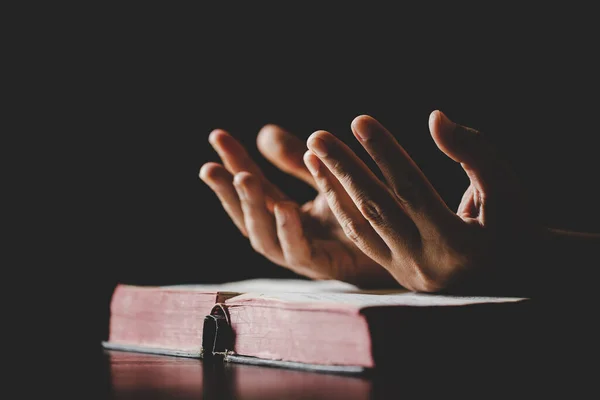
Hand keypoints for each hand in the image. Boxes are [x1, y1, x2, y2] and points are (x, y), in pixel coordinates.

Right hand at [200, 125, 397, 287]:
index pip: (252, 188)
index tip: (217, 136)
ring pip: (265, 240)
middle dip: (228, 192)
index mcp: (286, 215)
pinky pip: (301, 253)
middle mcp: (290, 236)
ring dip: (252, 210)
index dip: (234, 163)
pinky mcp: (327, 267)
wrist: (405, 238)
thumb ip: (296, 159)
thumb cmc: (364, 208)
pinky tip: (284, 208)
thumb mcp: (326, 176)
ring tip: (243, 179)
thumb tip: (263, 133)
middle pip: (248, 217)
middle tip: (210, 166)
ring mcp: (305, 254)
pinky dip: (289, 233)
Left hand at [303, 111, 539, 292]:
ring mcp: (406, 272)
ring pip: (360, 226)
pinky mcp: (396, 273)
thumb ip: (474, 151)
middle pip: (375, 208)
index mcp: (457, 243)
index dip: (384, 154)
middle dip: (343, 170)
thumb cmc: (513, 225)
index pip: (410, 189)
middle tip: (317, 137)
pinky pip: (362, 239)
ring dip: (333, 190)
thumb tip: (435, 118)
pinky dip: (343, 209)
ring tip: (311, 155)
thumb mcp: (505, 187)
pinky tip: (327, 183)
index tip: (359, 121)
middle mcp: (425, 262)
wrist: (513, 275)